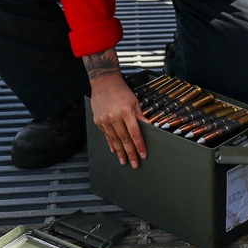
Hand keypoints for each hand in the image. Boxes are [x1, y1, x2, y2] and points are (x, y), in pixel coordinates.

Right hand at [84, 49, 147, 167]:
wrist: (104, 83)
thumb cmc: (121, 91)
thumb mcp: (134, 102)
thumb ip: (140, 116)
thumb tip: (150, 128)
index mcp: (126, 112)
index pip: (135, 133)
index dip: (140, 145)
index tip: (143, 154)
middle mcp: (114, 117)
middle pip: (124, 139)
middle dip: (131, 153)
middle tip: (135, 164)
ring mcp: (105, 120)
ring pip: (114, 140)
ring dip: (120, 152)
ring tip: (124, 161)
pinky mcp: (98, 121)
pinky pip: (106, 135)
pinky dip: (111, 144)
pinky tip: (114, 151)